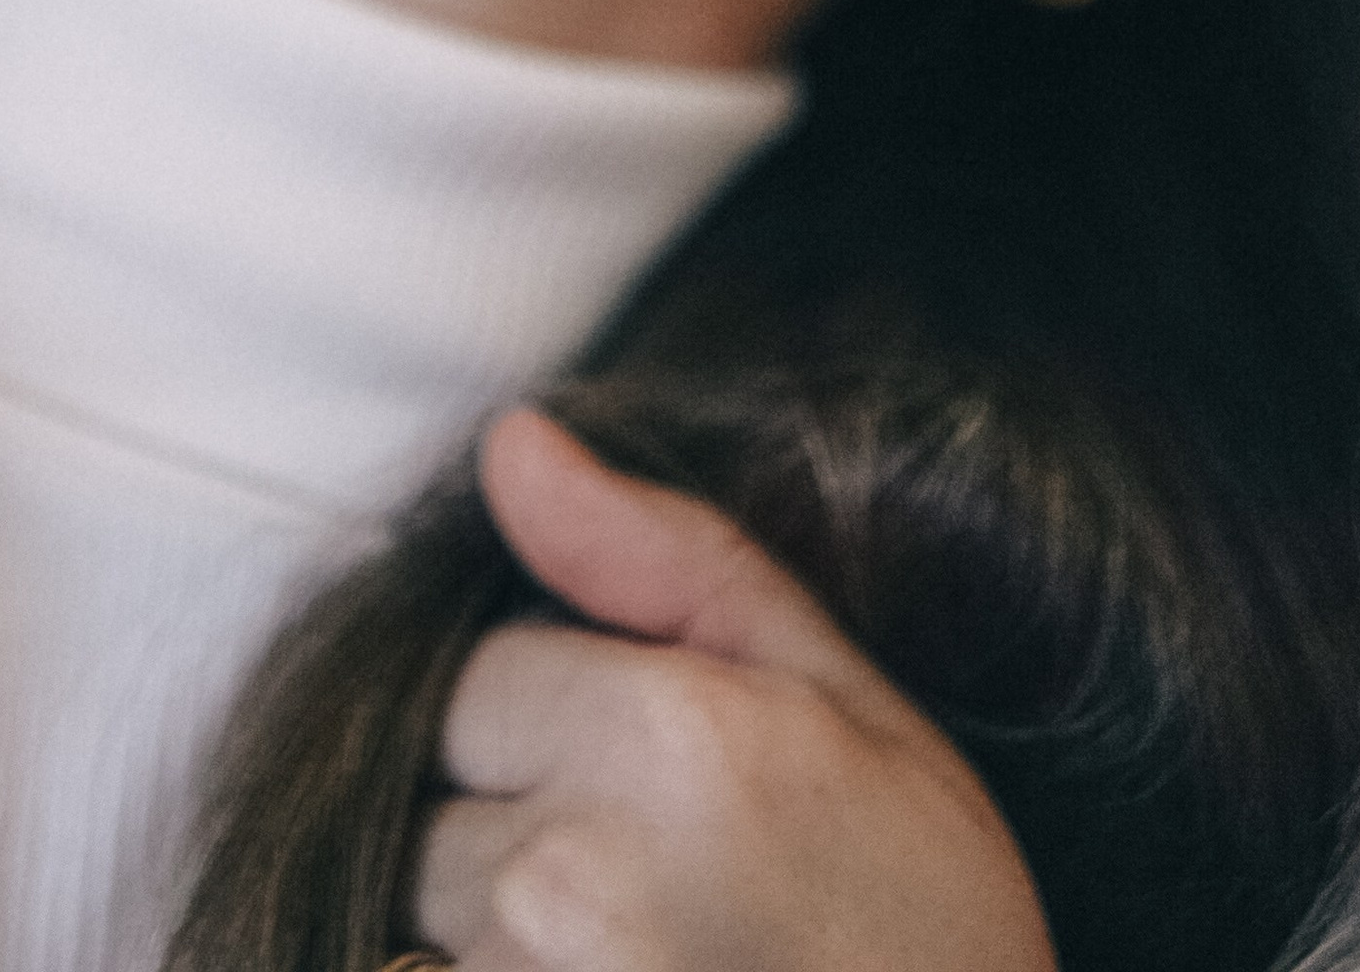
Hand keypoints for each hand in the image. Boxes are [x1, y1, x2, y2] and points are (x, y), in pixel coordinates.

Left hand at [409, 411, 1057, 971]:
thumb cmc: (931, 934)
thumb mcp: (851, 709)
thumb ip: (667, 559)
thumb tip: (510, 442)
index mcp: (663, 739)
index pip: (474, 682)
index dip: (553, 731)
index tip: (652, 797)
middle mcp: (569, 874)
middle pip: (428, 811)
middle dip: (513, 837)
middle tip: (656, 899)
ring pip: (429, 928)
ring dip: (503, 945)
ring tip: (642, 966)